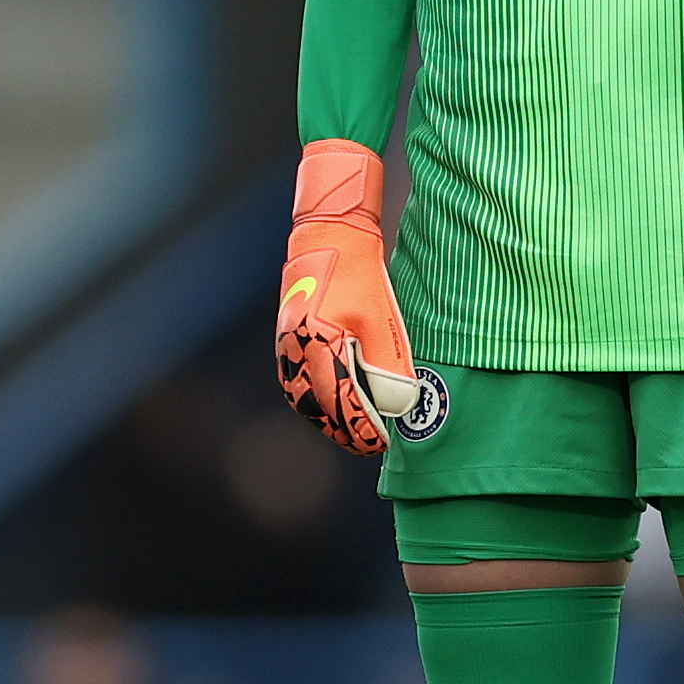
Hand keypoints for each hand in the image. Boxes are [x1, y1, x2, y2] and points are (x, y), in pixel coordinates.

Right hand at [275, 139, 444, 456]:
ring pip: (302, 396)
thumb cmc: (361, 277)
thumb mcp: (381, 322)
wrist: (329, 237)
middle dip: (343, 429)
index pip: (340, 400)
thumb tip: (397, 405)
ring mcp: (286, 343)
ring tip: (349, 433)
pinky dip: (312, 400)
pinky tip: (329, 406)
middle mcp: (296, 346)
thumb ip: (385, 367)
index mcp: (319, 341)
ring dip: (325, 419)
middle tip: (367, 446)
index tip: (379, 443)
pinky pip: (295, 380)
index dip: (361, 427)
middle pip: (317, 405)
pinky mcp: (286, 338)